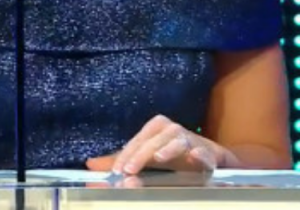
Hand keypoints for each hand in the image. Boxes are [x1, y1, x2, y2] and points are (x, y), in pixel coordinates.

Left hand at [85, 115, 223, 174]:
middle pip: (153, 140)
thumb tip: (90, 164)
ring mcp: (190, 140)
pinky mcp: (208, 153)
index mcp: (155, 128)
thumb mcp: (145, 157)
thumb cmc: (173, 155)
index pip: (136, 141)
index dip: (125, 155)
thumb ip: (121, 160)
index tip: (117, 171)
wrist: (208, 159)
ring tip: (159, 158)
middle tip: (129, 170)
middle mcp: (171, 130)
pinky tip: (196, 158)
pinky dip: (201, 155)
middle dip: (141, 155)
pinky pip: (205, 153)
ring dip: (168, 149)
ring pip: (177, 140)